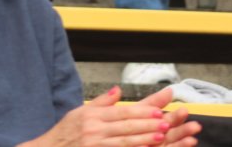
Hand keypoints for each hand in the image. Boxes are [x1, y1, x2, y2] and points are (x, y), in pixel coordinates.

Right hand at [21, 87, 198, 146]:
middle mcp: (93, 129)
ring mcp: (94, 144)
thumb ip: (101, 102)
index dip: (141, 111)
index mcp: (92, 115)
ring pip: (124, 141)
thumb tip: (118, 91)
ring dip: (144, 138)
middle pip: (126, 126)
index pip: (122, 112)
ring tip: (162, 136)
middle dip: (148, 124)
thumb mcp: (79, 113)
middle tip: (167, 121)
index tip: (159, 110)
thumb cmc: (64, 134)